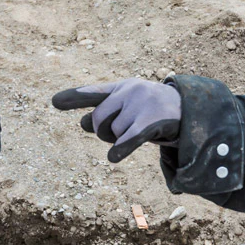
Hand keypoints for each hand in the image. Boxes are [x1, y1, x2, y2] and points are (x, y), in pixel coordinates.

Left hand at [52, 78, 180, 162]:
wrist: (190, 110)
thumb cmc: (153, 110)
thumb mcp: (129, 107)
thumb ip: (105, 112)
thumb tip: (82, 122)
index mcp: (121, 87)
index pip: (93, 93)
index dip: (73, 97)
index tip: (54, 101)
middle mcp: (130, 91)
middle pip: (99, 120)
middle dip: (104, 133)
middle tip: (121, 132)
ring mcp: (141, 104)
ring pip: (114, 133)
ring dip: (121, 141)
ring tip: (138, 133)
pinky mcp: (152, 121)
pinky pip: (128, 138)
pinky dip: (120, 148)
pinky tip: (113, 157)